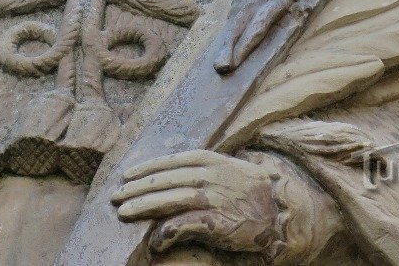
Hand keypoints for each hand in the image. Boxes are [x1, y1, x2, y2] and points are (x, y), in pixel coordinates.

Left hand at [111, 150, 279, 254]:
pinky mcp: (217, 221)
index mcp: (212, 160)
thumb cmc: (252, 191)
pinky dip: (167, 231)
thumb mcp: (229, 169)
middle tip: (116, 195)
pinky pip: (185, 224)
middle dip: (138, 187)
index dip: (147, 167)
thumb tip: (173, 173)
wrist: (282, 211)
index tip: (127, 174)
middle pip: (166, 179)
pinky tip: (154, 238)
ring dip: (144, 206)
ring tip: (124, 212)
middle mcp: (210, 175)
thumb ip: (204, 168)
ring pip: (170, 199)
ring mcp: (214, 198)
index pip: (171, 161)